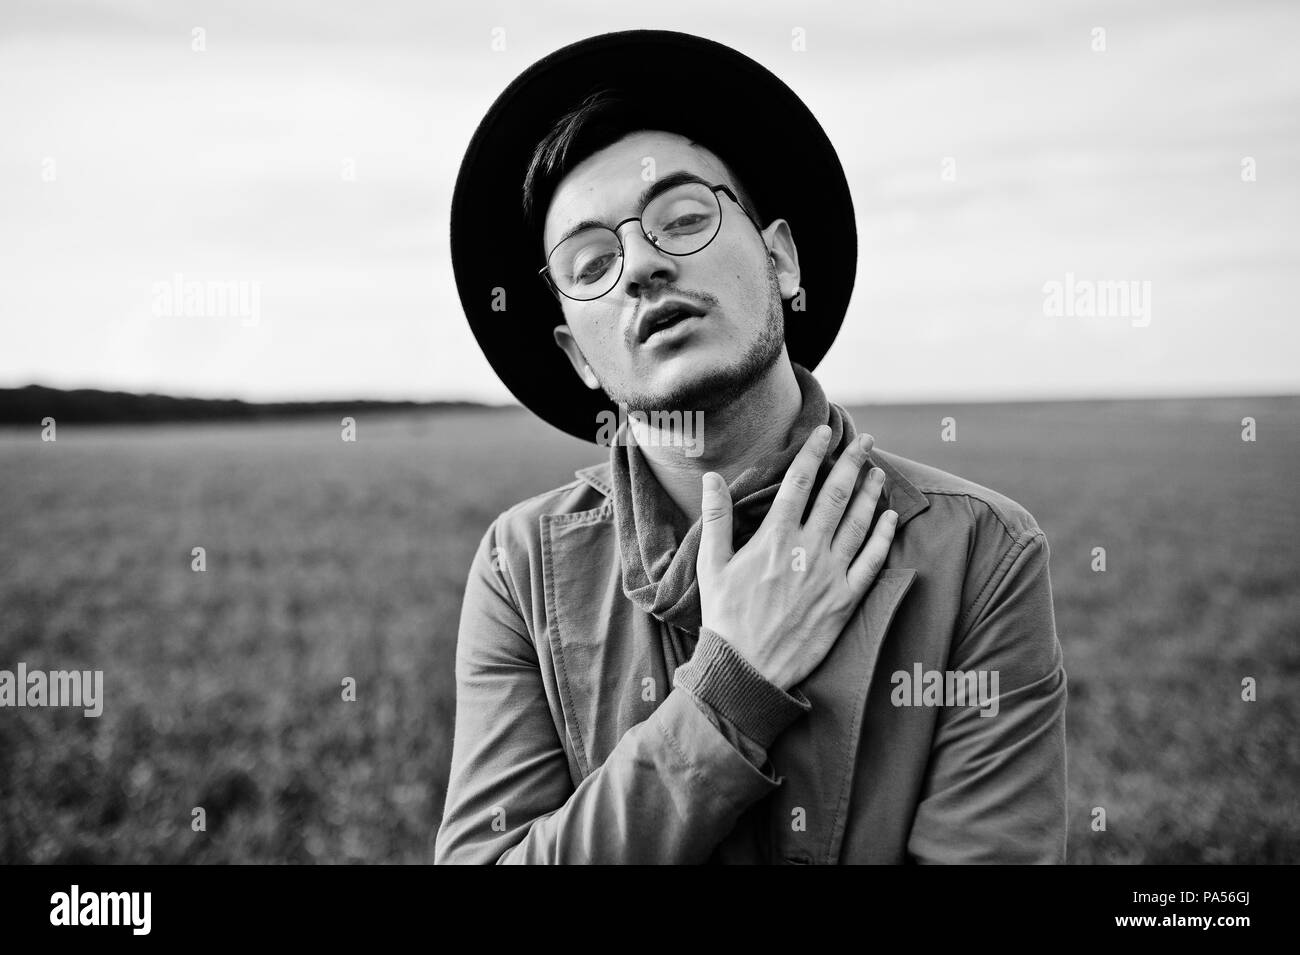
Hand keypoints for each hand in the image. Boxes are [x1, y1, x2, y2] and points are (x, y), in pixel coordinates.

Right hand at [696, 425, 896, 690]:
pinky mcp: (845, 601)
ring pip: (859, 523)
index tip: (824, 432)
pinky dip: (884, 536)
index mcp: (775, 537)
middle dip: (852, 463)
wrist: (747, 669)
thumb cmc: (725, 617)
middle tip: (865, 441)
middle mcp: (808, 550)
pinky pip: (872, 562)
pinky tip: (890, 517)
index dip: (813, 452)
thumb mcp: (711, 565)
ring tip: (879, 471)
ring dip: (871, 493)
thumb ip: (716, 518)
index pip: (800, 482)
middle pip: (836, 495)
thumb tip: (713, 479)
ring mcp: (831, 575)